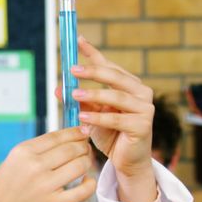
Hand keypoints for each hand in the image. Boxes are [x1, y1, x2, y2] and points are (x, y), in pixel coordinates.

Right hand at [0, 127, 95, 201]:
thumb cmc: (3, 192)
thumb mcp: (12, 163)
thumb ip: (35, 152)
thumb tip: (65, 139)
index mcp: (23, 152)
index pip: (57, 136)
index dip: (75, 132)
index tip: (83, 133)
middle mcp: (34, 165)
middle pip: (72, 148)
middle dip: (84, 148)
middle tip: (86, 151)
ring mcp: (44, 185)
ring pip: (80, 165)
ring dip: (87, 164)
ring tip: (85, 166)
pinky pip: (83, 191)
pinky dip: (90, 185)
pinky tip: (87, 183)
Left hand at [61, 37, 157, 201]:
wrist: (127, 160)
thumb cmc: (111, 134)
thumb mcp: (91, 114)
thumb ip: (79, 100)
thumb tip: (57, 88)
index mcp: (129, 85)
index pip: (109, 65)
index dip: (93, 53)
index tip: (77, 40)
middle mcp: (141, 92)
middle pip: (115, 76)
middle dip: (92, 71)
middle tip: (72, 70)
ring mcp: (145, 108)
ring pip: (116, 96)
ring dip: (93, 95)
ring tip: (74, 96)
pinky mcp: (142, 126)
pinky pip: (116, 118)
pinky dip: (98, 117)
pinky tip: (82, 118)